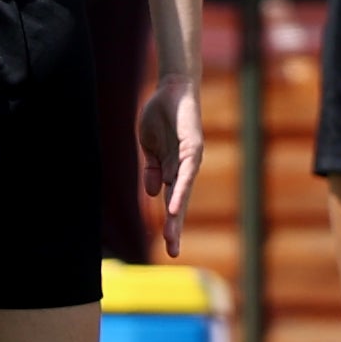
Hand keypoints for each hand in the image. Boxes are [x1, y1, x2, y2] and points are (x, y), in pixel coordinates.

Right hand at [129, 74, 198, 250]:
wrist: (173, 89)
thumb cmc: (161, 115)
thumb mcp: (149, 146)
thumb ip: (152, 168)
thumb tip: (153, 192)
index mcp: (171, 170)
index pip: (171, 202)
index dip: (170, 223)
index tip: (168, 246)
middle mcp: (183, 169)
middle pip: (179, 203)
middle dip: (175, 228)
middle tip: (173, 252)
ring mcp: (189, 160)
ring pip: (182, 193)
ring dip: (176, 215)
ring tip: (171, 235)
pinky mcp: (192, 148)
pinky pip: (184, 174)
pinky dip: (179, 191)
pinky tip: (172, 206)